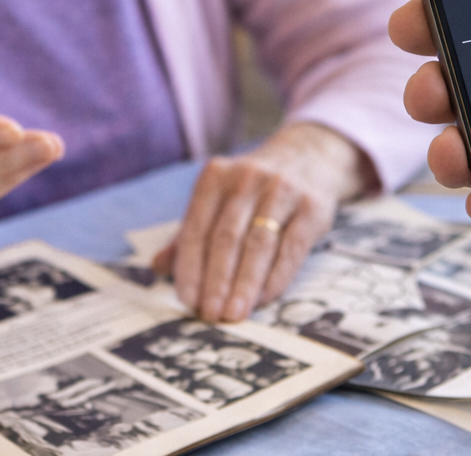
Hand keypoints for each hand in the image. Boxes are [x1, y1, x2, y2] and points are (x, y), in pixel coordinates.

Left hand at [153, 122, 375, 322]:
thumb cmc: (253, 190)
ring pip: (258, 244)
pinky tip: (264, 299)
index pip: (196, 228)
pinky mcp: (312, 206)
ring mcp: (282, 190)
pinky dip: (275, 278)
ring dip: (244, 284)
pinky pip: (291, 248)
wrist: (308, 157)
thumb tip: (158, 266)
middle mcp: (247, 178)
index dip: (190, 268)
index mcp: (215, 177)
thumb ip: (191, 232)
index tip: (188, 301)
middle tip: (211, 314)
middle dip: (216, 281)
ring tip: (234, 314)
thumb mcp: (219, 200)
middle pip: (226, 237)